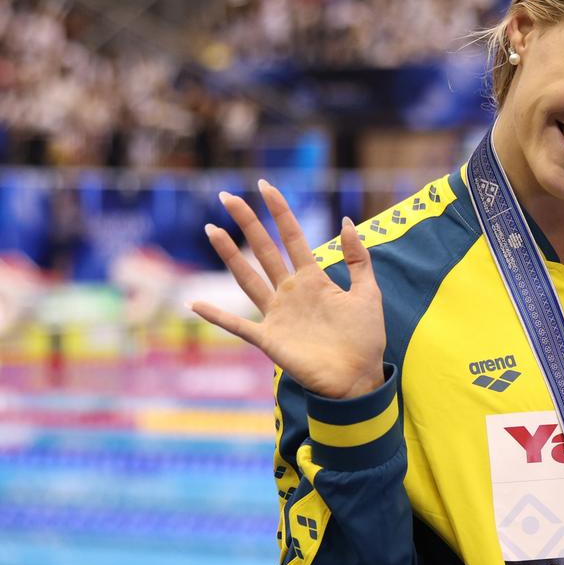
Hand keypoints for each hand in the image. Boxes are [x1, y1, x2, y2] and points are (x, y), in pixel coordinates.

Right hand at [190, 180, 386, 399]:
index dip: (280, 211)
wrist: (358, 379)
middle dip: (246, 223)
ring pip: (247, 278)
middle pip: (263, 250)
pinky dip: (216, 316)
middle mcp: (290, 292)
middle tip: (226, 196)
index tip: (265, 185)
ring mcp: (277, 315)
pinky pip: (238, 325)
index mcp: (313, 280)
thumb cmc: (365, 338)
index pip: (292, 237)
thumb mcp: (368, 293)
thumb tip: (346, 221)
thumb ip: (358, 258)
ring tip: (211, 230)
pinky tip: (194, 304)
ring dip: (228, 255)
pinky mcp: (269, 339)